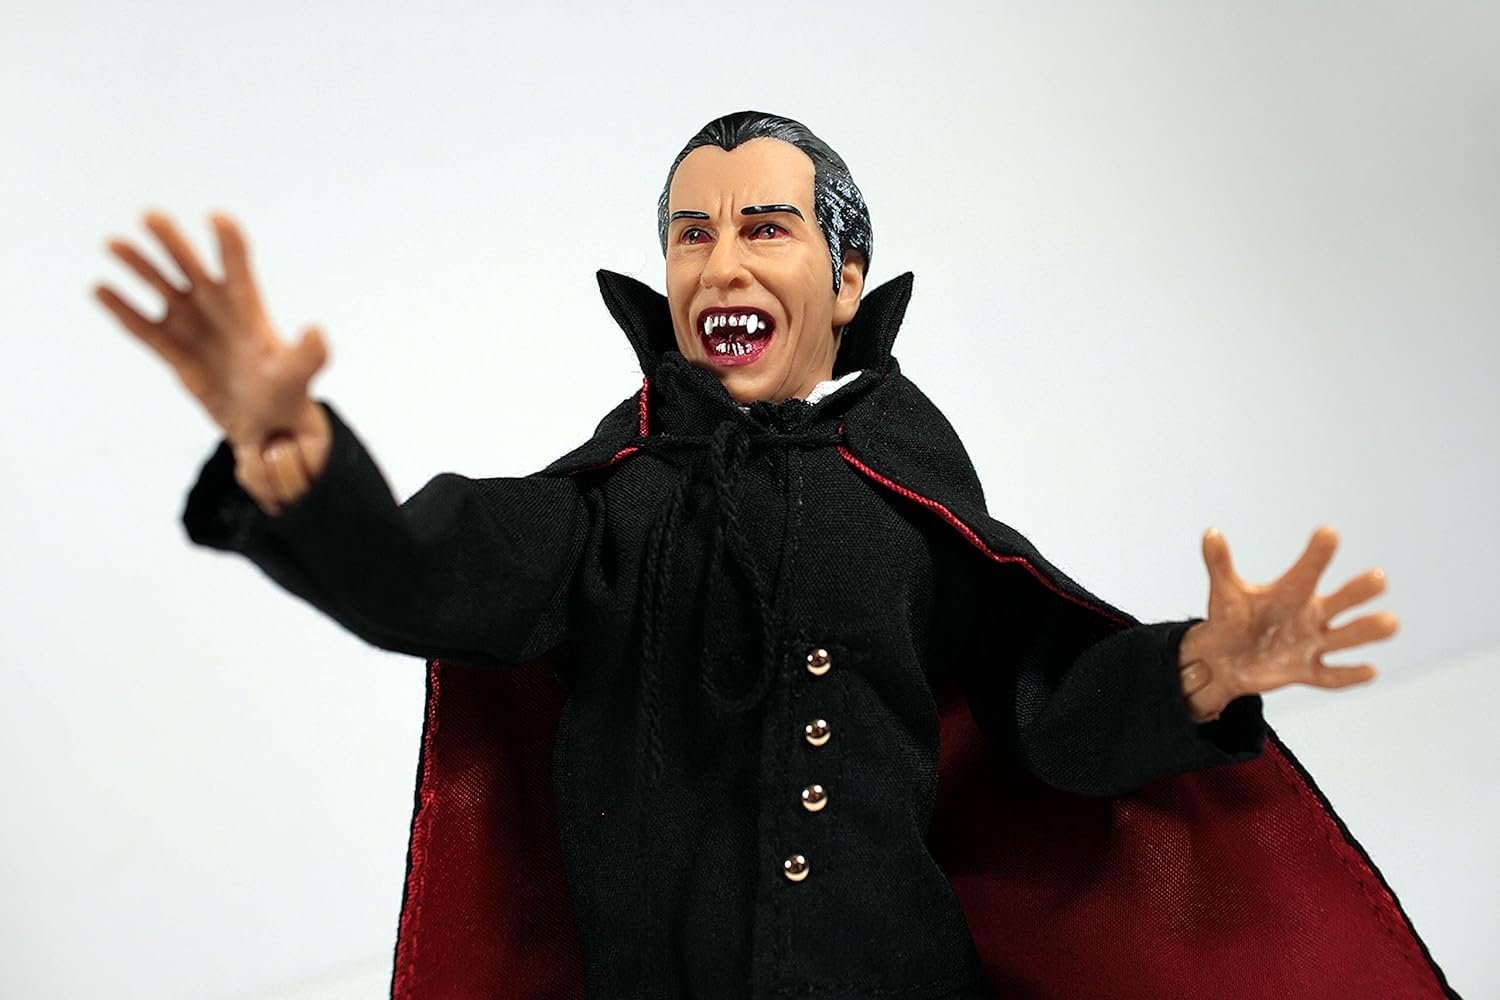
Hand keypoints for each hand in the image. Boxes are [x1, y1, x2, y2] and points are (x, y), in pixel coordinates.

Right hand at [95, 212, 330, 511]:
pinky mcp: (173, 350)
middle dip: (172, 242)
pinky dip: (123, 310)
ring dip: (139, 266)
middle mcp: (216, 308)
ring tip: (114, 243)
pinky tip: (100, 288)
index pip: (238, 267)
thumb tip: (317, 332)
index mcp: (248, 309)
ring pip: (161, 288)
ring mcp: (192, 326)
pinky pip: (143, 327)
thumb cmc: (286, 393)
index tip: (217, 217)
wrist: (266, 422)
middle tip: (150, 216)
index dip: (229, 243)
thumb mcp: (298, 375)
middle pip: (191, 266)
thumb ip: (309, 355)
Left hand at [1177, 526, 1395, 722]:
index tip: (1328, 531)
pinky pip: (1330, 676)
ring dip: (1365, 631)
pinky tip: (1370, 670)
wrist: (1224, 657)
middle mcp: (1309, 615)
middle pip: (1339, 602)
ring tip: (1391, 622)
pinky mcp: (1305, 671)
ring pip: (1344, 638)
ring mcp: (1310, 644)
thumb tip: (1210, 533)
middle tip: (1378, 577)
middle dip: (1357, 592)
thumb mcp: (1224, 592)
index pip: (1306, 571)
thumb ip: (1219, 564)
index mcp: (1291, 593)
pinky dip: (1348, 675)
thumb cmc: (1230, 618)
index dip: (1316, 554)